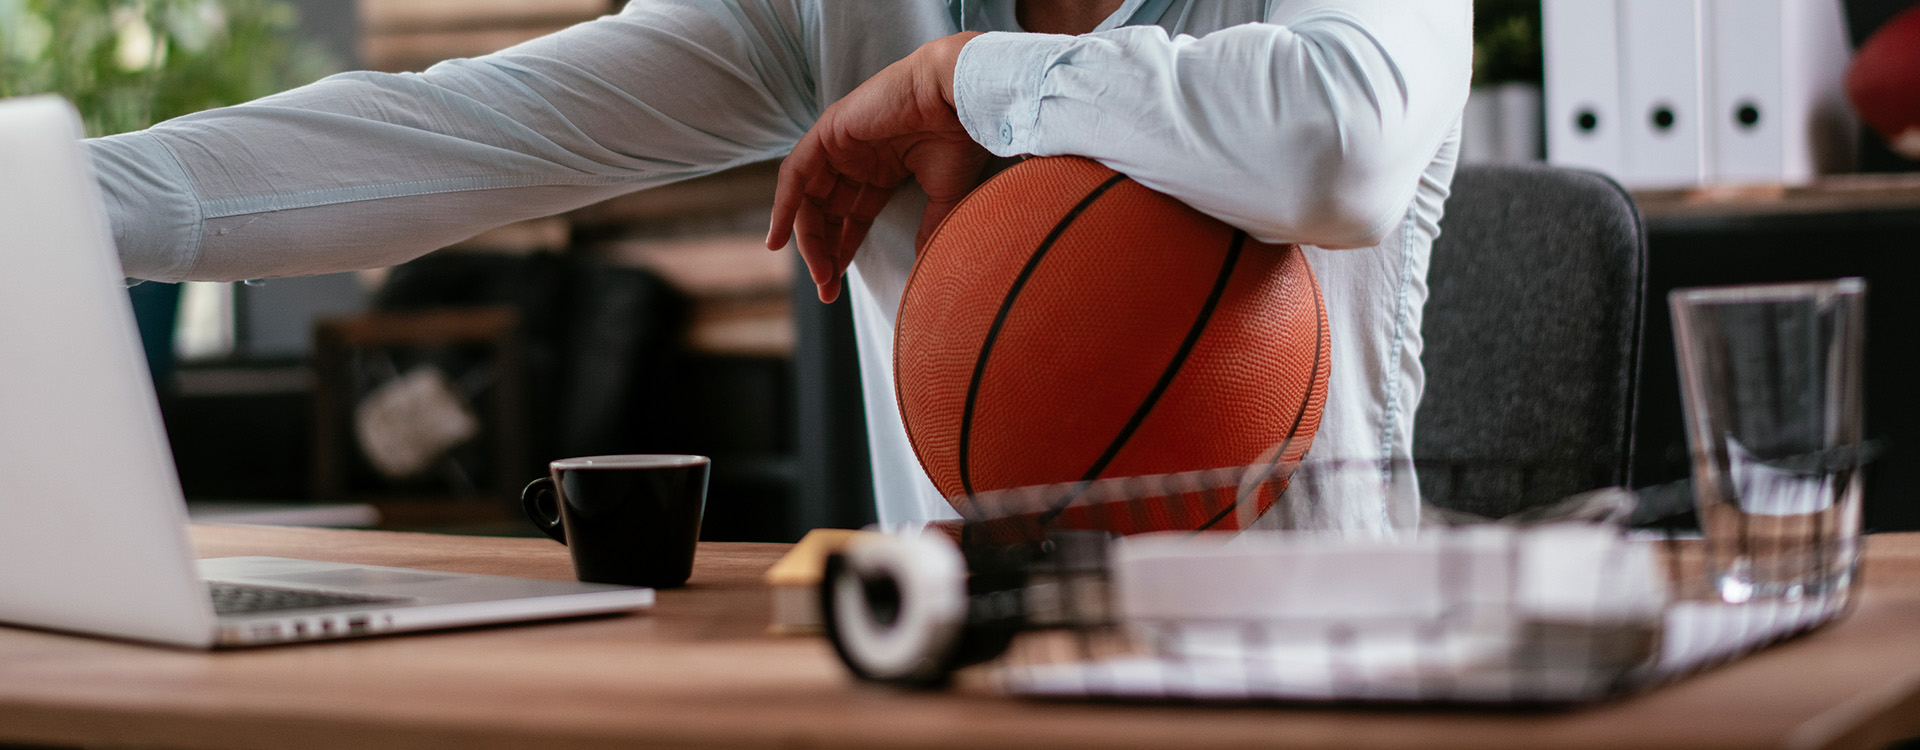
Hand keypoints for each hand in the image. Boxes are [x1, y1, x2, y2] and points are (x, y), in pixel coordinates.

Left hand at [766, 32, 988, 302]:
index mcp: (885, 168)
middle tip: (828, 290)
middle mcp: (859, 156)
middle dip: (824, 252)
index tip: (836, 287)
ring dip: (808, 238)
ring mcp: (842, 143)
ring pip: (810, 197)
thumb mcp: (944, 195)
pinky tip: (779, 239)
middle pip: (828, 211)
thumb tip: (925, 264)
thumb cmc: (959, 138)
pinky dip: (784, 205)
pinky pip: (796, 173)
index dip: (843, 251)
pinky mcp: (829, 131)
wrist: (960, 98)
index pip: (853, 216)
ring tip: (819, 275)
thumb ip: (929, 228)